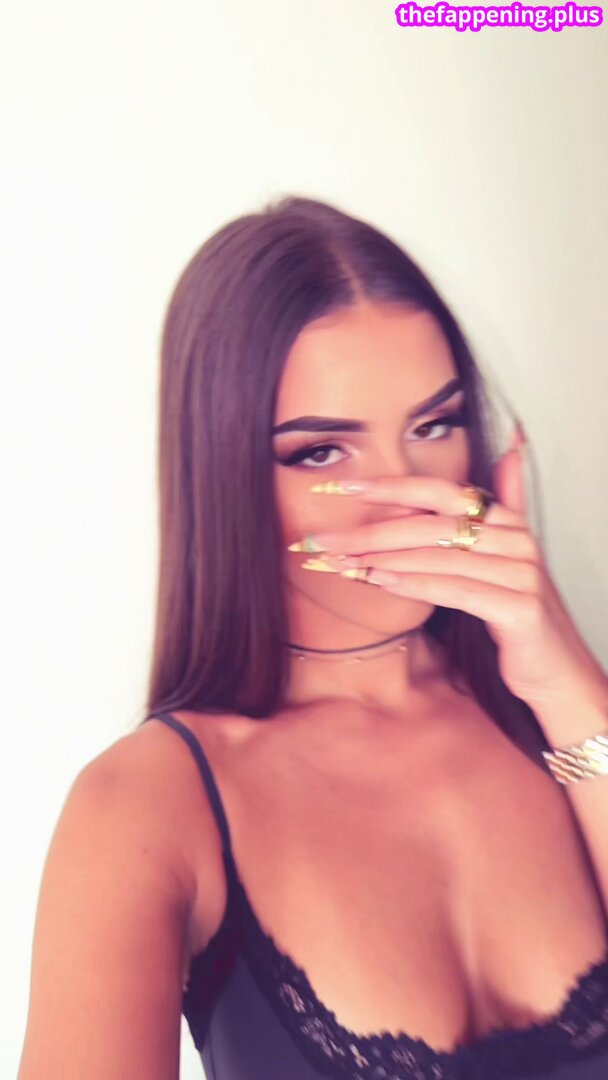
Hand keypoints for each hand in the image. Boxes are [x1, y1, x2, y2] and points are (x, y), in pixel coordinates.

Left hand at [297, 426, 607, 715]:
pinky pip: (454, 590)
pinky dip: (411, 584)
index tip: (344, 487)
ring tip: (340, 562)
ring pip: (436, 557)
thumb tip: (508, 449)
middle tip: (324, 540)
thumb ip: (499, 509)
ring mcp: (521, 573)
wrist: (557, 672)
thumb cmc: (516, 617)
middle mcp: (517, 540)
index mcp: (507, 522)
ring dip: (380, 559)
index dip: (392, 487)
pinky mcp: (520, 609)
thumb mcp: (502, 561)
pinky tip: (377, 582)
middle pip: (431, 524)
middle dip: (371, 531)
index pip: (442, 491)